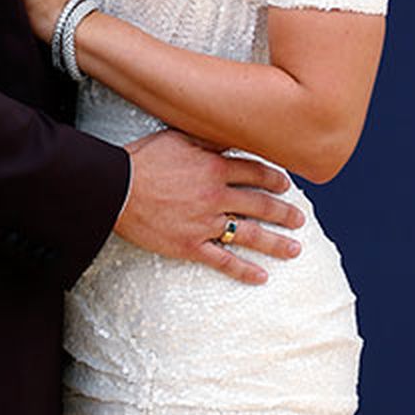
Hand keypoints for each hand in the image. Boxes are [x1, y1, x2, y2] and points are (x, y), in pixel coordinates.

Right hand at [116, 130, 304, 283]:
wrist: (115, 189)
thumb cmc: (142, 160)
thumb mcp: (177, 138)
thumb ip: (207, 140)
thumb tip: (229, 137)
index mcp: (214, 168)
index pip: (255, 173)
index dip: (274, 179)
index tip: (286, 185)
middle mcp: (216, 196)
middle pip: (260, 205)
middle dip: (284, 213)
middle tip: (299, 219)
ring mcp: (205, 224)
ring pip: (249, 235)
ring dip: (275, 243)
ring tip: (294, 249)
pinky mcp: (190, 246)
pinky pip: (223, 261)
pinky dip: (244, 270)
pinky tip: (261, 277)